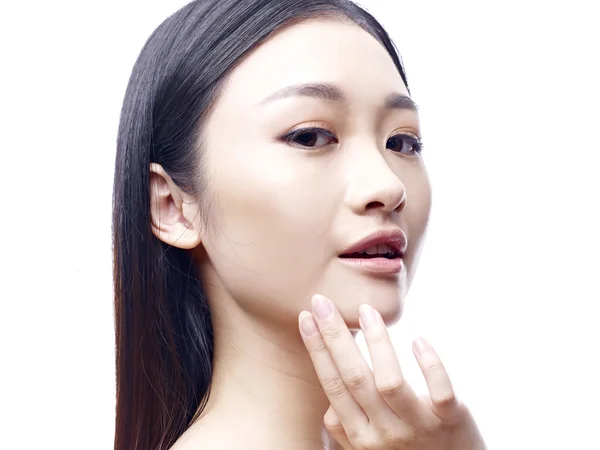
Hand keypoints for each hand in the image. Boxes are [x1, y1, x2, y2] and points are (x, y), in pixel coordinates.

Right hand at [298, 294, 486, 449]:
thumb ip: (345, 429)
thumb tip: (328, 404)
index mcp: (361, 435)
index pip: (333, 385)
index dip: (318, 350)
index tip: (307, 317)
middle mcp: (385, 433)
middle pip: (354, 378)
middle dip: (335, 337)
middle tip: (322, 302)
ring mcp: (419, 428)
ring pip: (390, 382)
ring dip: (377, 343)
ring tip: (367, 311)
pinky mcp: (452, 421)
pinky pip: (440, 392)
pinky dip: (430, 365)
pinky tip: (418, 340)